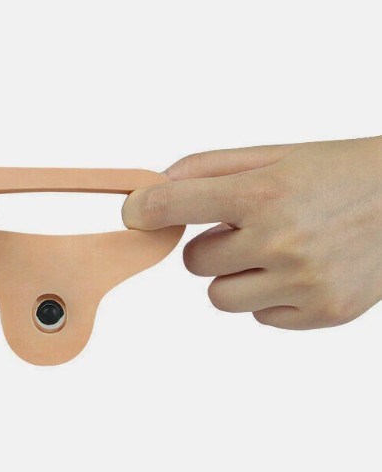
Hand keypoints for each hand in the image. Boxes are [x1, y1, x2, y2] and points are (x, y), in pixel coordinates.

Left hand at [122, 137, 381, 328]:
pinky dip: (268, 298)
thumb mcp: (272, 154)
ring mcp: (303, 283)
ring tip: (270, 252)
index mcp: (263, 194)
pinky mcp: (324, 312)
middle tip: (244, 228)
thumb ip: (207, 168)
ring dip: (234, 276)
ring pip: (220, 298)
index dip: (145, 209)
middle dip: (210, 245)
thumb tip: (154, 187)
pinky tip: (296, 271)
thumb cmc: (336, 172)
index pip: (174, 205)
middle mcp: (281, 242)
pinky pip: (259, 317)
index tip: (136, 213)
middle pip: (193, 263)